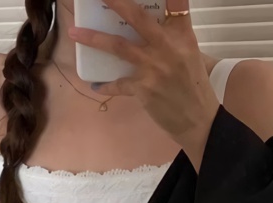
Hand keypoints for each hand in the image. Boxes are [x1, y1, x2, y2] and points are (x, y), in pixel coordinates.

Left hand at [67, 0, 219, 151]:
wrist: (198, 120)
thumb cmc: (193, 87)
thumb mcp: (190, 55)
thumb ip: (171, 38)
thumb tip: (145, 30)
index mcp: (183, 36)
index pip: (176, 4)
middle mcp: (168, 47)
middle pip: (138, 17)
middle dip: (115, 2)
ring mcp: (154, 68)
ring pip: (118, 46)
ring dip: (94, 38)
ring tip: (75, 33)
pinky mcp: (143, 89)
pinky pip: (117, 84)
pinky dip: (106, 84)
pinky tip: (97, 85)